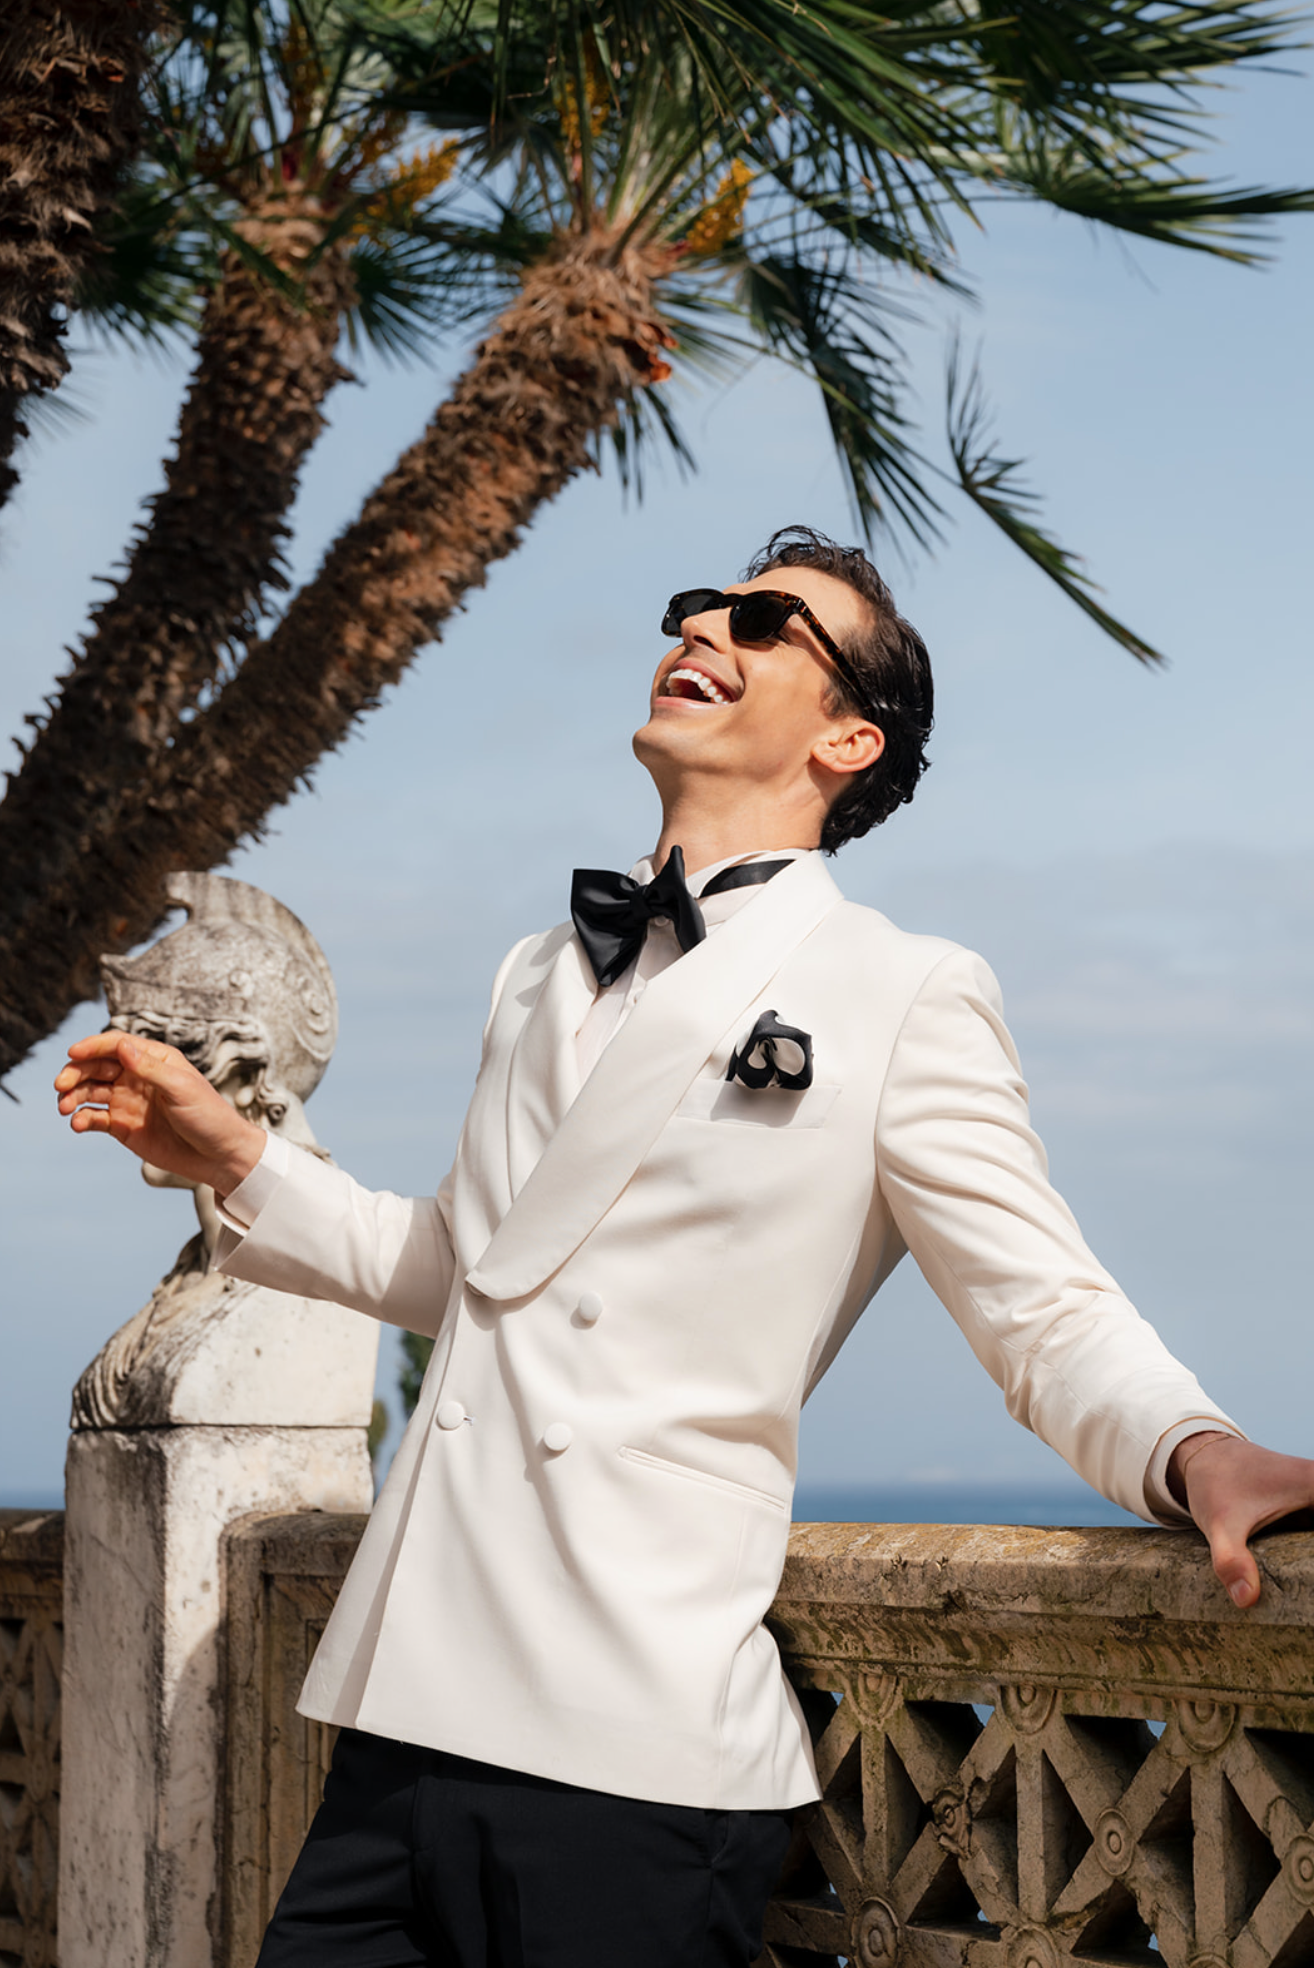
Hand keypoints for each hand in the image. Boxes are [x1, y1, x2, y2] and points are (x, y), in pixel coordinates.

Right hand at [54, 1031, 265, 1196]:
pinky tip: (77, 1124)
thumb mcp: (182, 1089)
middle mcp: (137, 1076)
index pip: (116, 1045)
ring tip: (64, 1107)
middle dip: (75, 1072)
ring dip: (73, 1096)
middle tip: (61, 1086)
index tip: (73, 1053)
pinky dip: (81, 1119)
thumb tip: (122, 1046)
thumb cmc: (209, 1116)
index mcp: (154, 1059)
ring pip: (90, 1091)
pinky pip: (94, 1118)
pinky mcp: (122, 1126)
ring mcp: (127, 1101)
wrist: (218, 1156)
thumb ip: (150, 1069)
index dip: (92, 1046)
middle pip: (96, 1067)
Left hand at [1170, 1432, 1313, 1607]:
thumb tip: (1246, 1600)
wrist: (1204, 1456)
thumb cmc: (1215, 1482)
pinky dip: (1306, 1557)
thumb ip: (1231, 1560)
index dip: (1312, 1564)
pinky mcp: (1309, 1510)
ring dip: (1308, 1565)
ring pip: (1313, 1541)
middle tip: (1305, 1596)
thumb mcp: (1220, 1524)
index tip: (1309, 1581)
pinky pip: (1311, 1539)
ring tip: (1304, 1597)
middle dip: (1310, 1569)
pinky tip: (1303, 1585)